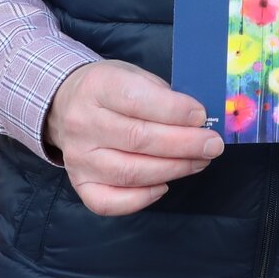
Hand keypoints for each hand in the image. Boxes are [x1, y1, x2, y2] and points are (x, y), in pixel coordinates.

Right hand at [44, 60, 221, 215]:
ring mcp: (78, 158)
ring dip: (172, 170)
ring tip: (199, 162)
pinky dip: (140, 199)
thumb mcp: (135, 75)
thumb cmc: (112, 89)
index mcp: (99, 87)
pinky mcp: (79, 183)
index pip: (137, 100)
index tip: (202, 116)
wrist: (65, 105)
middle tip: (212, 146)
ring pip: (129, 172)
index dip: (174, 111)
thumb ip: (164, 95)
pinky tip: (164, 186)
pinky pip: (108, 202)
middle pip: (138, 139)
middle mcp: (83, 124)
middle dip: (184, 144)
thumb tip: (200, 120)